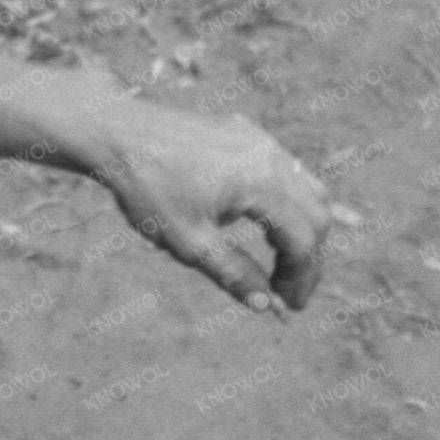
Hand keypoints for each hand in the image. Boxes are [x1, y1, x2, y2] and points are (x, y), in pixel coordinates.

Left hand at [86, 98, 331, 311]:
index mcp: (261, 182)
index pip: (303, 239)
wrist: (118, 131)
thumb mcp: (188, 241)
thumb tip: (267, 305)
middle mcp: (271, 156)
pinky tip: (321, 217)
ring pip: (308, 190)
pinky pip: (289, 170)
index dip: (301, 279)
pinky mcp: (248, 136)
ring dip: (305, 230)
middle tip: (290, 294)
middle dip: (309, 259)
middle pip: (315, 214)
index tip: (289, 307)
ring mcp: (261, 141)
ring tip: (290, 267)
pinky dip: (299, 202)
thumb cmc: (148, 186)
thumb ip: (233, 273)